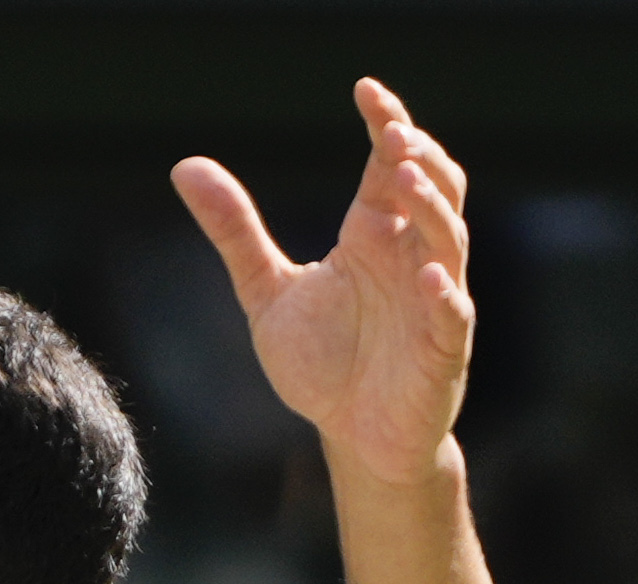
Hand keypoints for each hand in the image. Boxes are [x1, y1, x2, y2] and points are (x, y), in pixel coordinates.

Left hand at [174, 79, 479, 485]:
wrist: (352, 438)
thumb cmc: (323, 365)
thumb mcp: (267, 292)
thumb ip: (235, 231)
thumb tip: (185, 166)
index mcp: (373, 235)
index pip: (391, 164)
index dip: (388, 123)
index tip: (366, 91)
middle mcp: (409, 258)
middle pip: (437, 188)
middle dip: (421, 155)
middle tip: (392, 132)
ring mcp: (433, 302)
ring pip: (449, 240)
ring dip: (432, 208)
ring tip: (405, 177)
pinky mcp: (443, 352)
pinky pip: (452, 315)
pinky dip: (444, 295)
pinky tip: (428, 276)